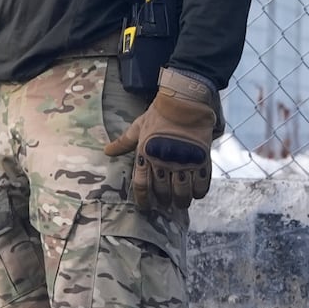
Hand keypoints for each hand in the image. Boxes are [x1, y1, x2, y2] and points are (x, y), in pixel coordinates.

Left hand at [104, 67, 222, 210]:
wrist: (185, 99)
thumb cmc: (160, 112)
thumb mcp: (138, 126)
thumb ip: (124, 142)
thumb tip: (107, 152)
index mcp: (145, 154)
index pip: (141, 186)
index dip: (143, 200)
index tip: (146, 208)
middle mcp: (163, 162)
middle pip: (163, 192)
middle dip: (165, 201)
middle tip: (167, 202)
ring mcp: (183, 161)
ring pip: (182, 192)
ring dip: (181, 201)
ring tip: (182, 202)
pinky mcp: (201, 158)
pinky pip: (201, 183)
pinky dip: (199, 192)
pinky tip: (197, 193)